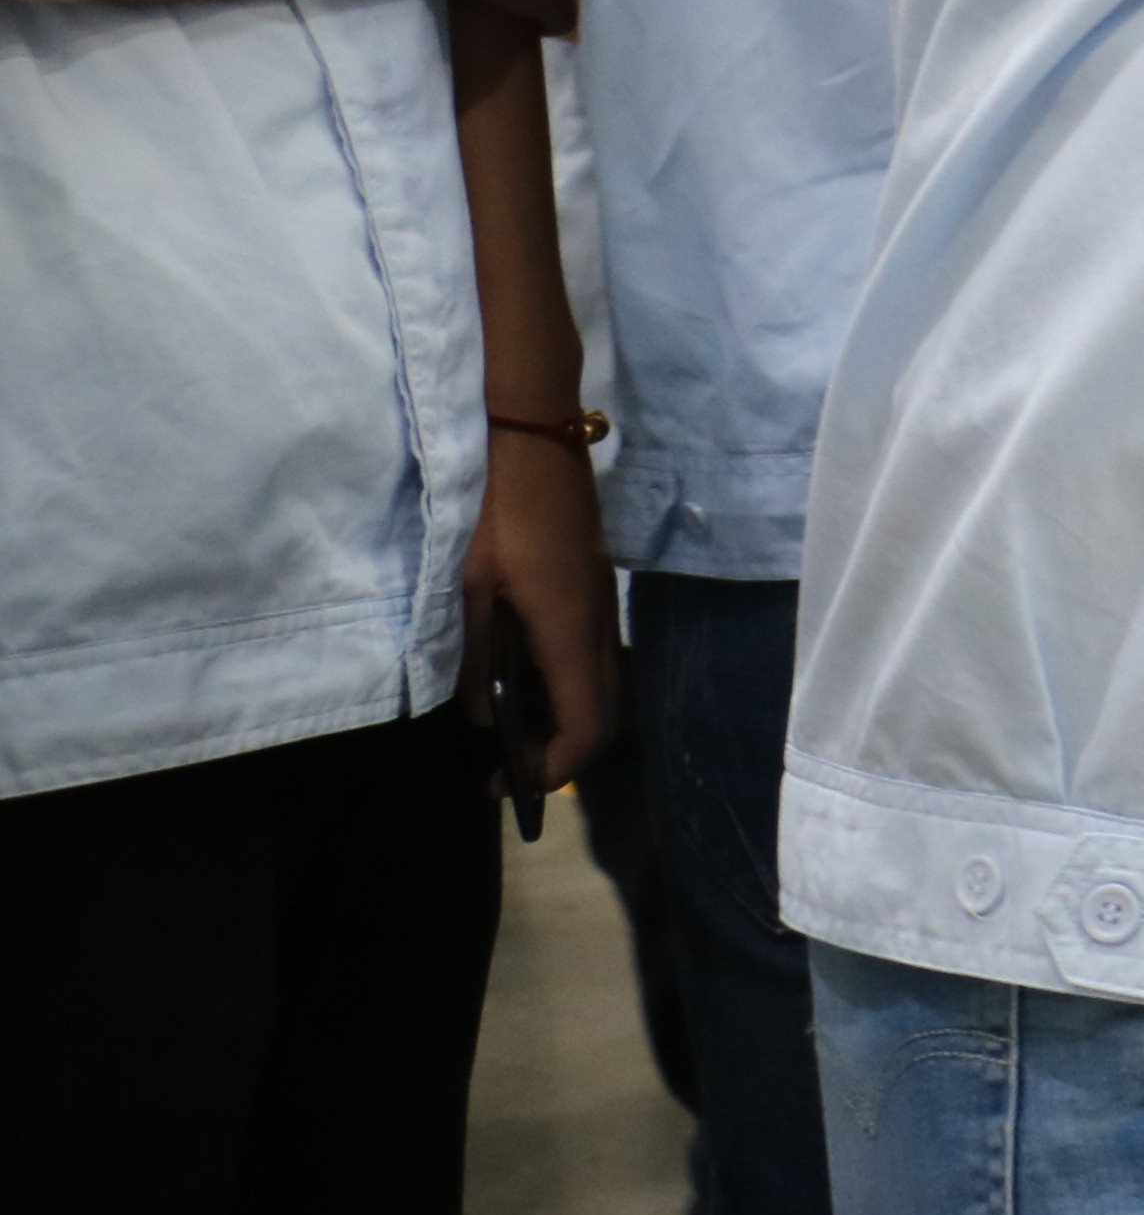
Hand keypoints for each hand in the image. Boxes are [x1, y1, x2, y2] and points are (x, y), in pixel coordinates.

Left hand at [463, 419, 618, 802]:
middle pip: (605, 711)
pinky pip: (591, 654)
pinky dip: (565, 684)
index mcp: (568, 627)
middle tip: (505, 765)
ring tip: (508, 726)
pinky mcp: (592, 582)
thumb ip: (477, 656)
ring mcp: (600, 599)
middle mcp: (597, 621)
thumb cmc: (491, 508)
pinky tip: (519, 675)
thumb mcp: (467, 587)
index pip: (587, 724)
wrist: (529, 432)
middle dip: (563, 751)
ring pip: (601, 682)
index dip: (554, 767)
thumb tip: (484, 716)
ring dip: (565, 717)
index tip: (502, 782)